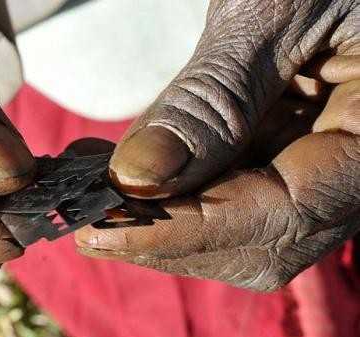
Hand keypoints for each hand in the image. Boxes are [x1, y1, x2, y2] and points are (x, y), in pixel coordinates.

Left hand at [77, 0, 359, 290]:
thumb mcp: (270, 10)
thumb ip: (211, 99)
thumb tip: (137, 179)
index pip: (286, 214)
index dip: (186, 231)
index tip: (100, 232)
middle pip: (263, 238)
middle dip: (167, 237)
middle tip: (84, 219)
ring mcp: (328, 160)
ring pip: (244, 226)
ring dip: (162, 217)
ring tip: (91, 193)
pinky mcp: (296, 148)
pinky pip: (237, 189)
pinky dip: (176, 189)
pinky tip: (123, 172)